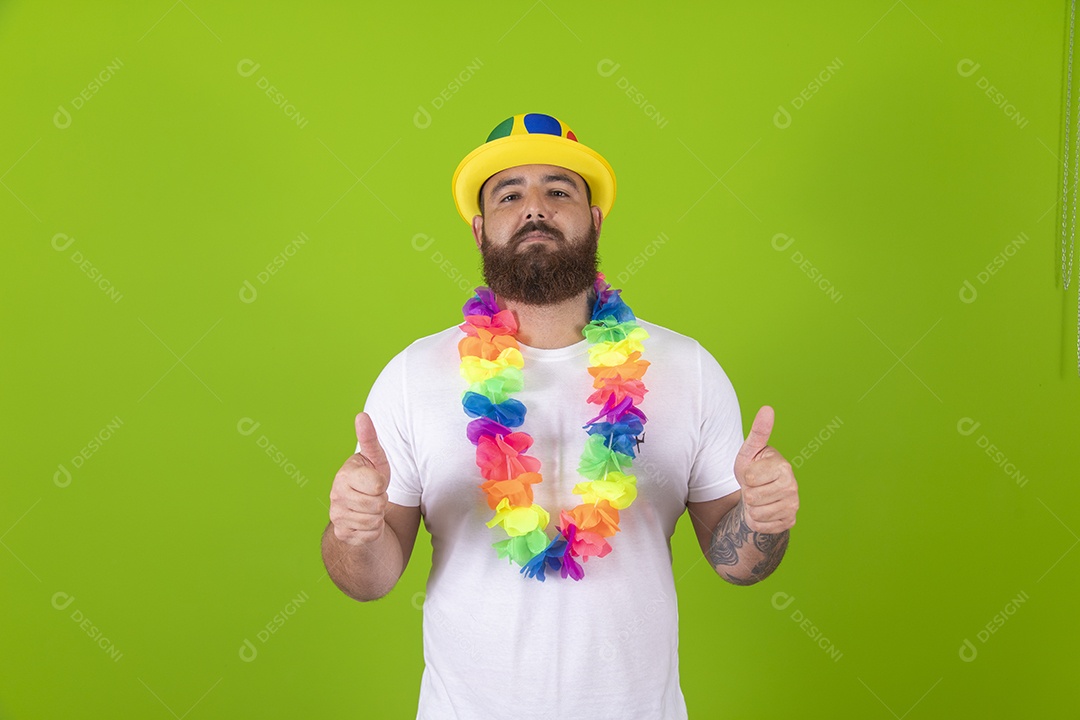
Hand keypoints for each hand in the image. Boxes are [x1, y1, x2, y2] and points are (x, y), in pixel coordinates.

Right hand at [329, 412, 391, 545]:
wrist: (360, 511)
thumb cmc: (370, 481)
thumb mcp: (375, 459)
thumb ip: (369, 439)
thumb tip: (361, 415)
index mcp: (344, 474)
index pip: (377, 484)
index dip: (382, 484)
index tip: (375, 482)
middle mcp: (336, 495)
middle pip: (377, 504)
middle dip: (381, 501)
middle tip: (374, 497)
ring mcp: (337, 515)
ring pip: (374, 520)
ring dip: (378, 516)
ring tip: (370, 508)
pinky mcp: (342, 534)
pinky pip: (370, 535)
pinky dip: (374, 530)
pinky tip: (365, 522)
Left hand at [733, 406, 798, 533]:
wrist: (758, 494)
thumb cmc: (753, 469)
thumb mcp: (750, 451)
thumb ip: (758, 431)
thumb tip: (767, 408)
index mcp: (784, 467)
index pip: (750, 479)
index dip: (745, 478)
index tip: (753, 474)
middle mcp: (793, 486)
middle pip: (752, 498)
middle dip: (748, 493)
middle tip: (755, 487)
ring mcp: (793, 506)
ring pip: (756, 514)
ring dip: (751, 508)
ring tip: (758, 498)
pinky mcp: (789, 522)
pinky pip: (761, 526)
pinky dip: (756, 521)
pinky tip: (763, 511)